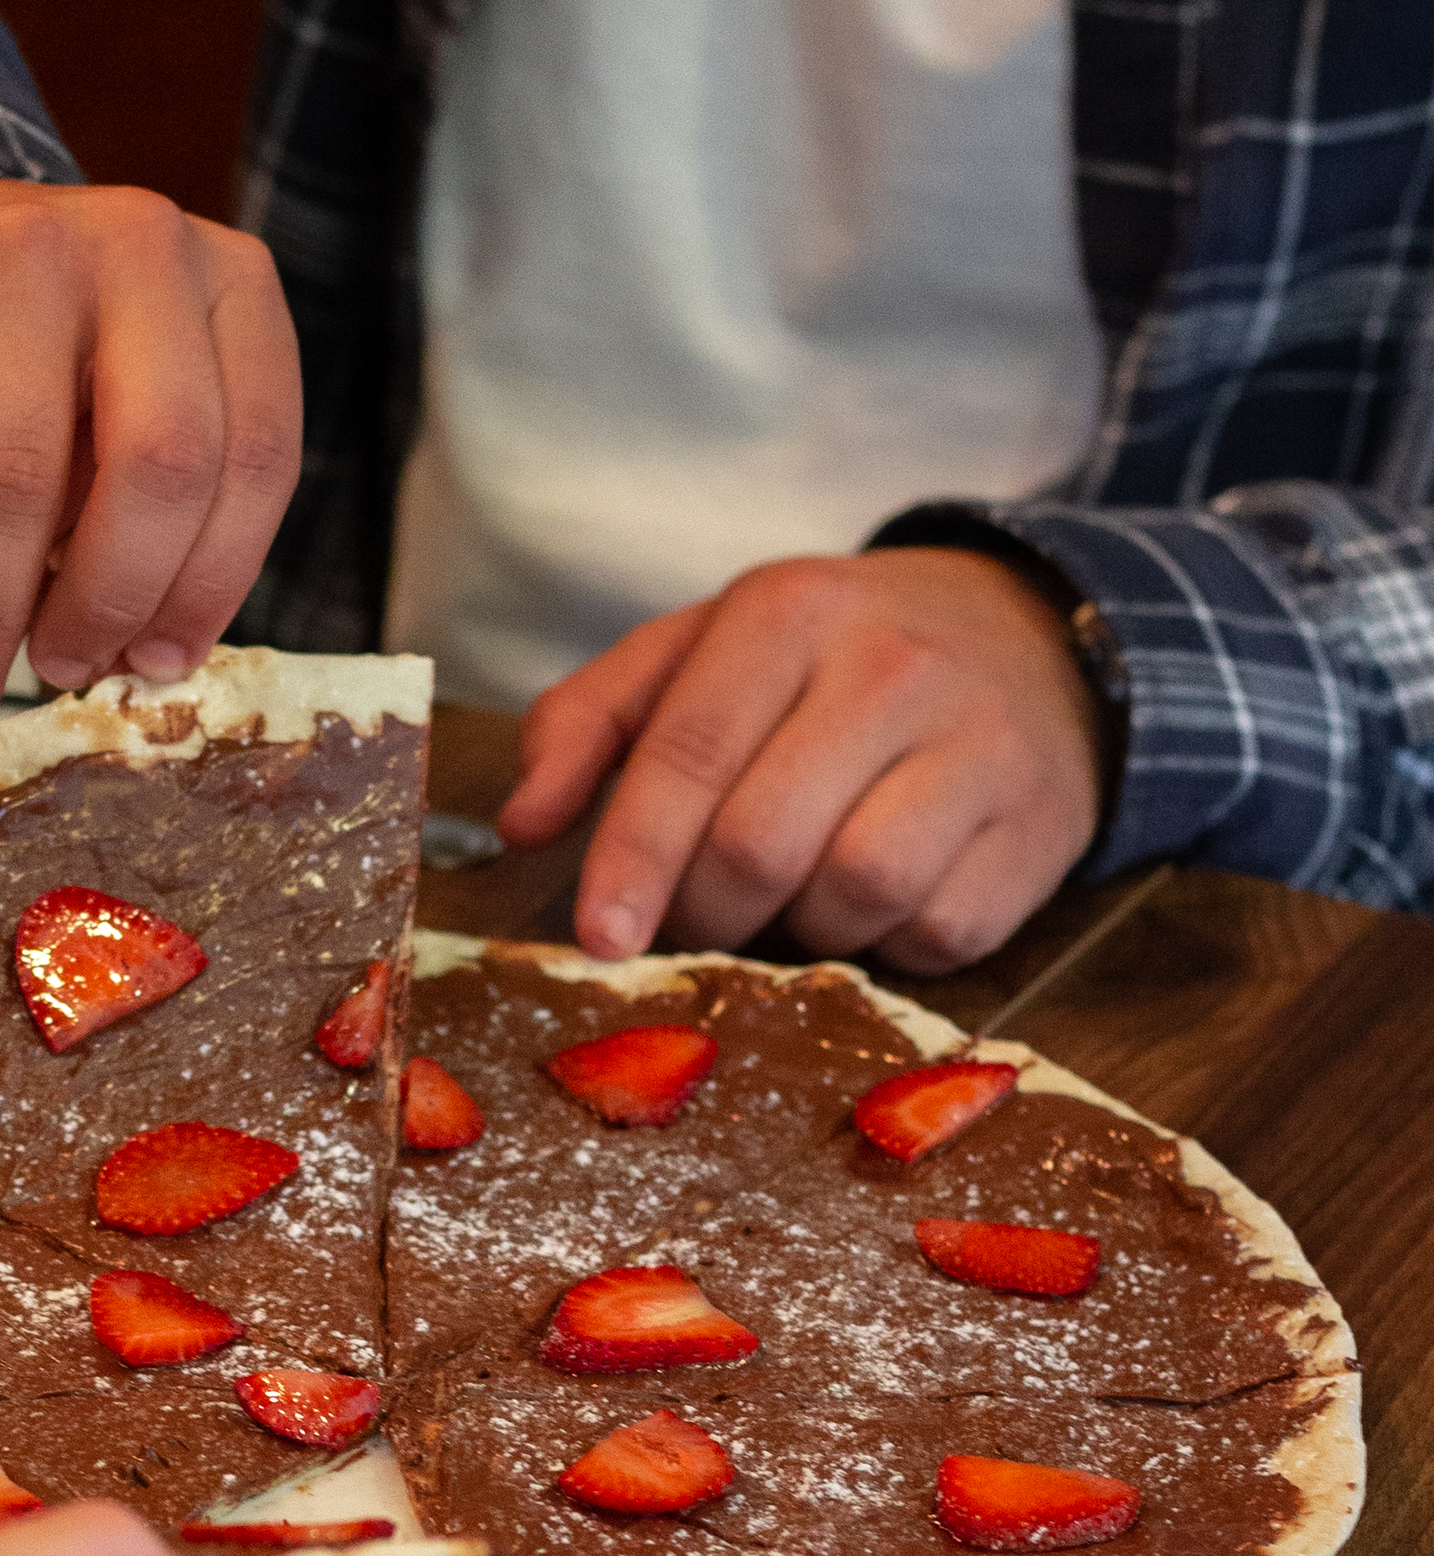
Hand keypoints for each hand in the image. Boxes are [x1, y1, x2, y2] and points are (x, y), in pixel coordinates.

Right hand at [0, 175, 300, 719]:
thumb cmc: (14, 357)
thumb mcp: (118, 406)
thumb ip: (153, 508)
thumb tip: (144, 658)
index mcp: (226, 284)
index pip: (259, 456)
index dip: (211, 584)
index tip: (157, 663)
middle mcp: (139, 245)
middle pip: (160, 465)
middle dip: (108, 599)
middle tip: (60, 666)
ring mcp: (20, 245)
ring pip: (20, 475)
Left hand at [497, 550, 1105, 974]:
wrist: (1029, 642)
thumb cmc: (827, 660)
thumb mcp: (701, 651)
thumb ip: (589, 720)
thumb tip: (519, 822)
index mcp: (788, 611)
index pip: (689, 752)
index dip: (633, 858)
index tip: (599, 936)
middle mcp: (891, 669)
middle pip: (761, 843)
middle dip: (706, 909)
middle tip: (699, 914)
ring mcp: (979, 748)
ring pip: (853, 893)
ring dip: (799, 929)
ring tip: (794, 894)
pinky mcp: (1035, 832)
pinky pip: (934, 933)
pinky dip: (885, 945)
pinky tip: (877, 902)